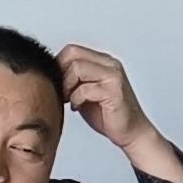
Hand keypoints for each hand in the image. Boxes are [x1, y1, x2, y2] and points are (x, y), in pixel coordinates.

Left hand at [58, 44, 182, 182]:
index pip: (72, 50)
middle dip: (61, 75)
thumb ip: (73, 79)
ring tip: (69, 99)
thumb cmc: (108, 114)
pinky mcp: (114, 92)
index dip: (58, 65)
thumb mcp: (85, 91)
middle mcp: (110, 65)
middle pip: (73, 55)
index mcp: (103, 62)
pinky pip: (84, 89)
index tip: (56, 82)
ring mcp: (114, 77)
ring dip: (67, 86)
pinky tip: (78, 106)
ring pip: (77, 68)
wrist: (131, 132)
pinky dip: (76, 99)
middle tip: (62, 92)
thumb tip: (50, 73)